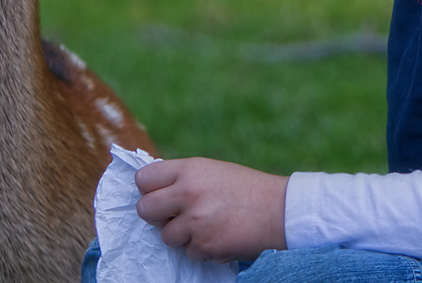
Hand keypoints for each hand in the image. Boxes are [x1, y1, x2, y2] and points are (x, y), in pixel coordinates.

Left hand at [135, 158, 288, 263]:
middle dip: (156, 216)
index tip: (157, 195)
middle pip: (145, 209)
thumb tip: (152, 191)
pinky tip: (218, 236)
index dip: (148, 189)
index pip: (144, 179)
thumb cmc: (243, 188)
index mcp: (188, 169)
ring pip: (166, 236)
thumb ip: (181, 178)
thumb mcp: (209, 170)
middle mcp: (187, 192)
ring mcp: (195, 220)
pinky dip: (201, 249)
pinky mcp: (205, 245)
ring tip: (204, 225)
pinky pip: (188, 252)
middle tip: (173, 215)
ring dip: (181, 236)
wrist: (278, 210)